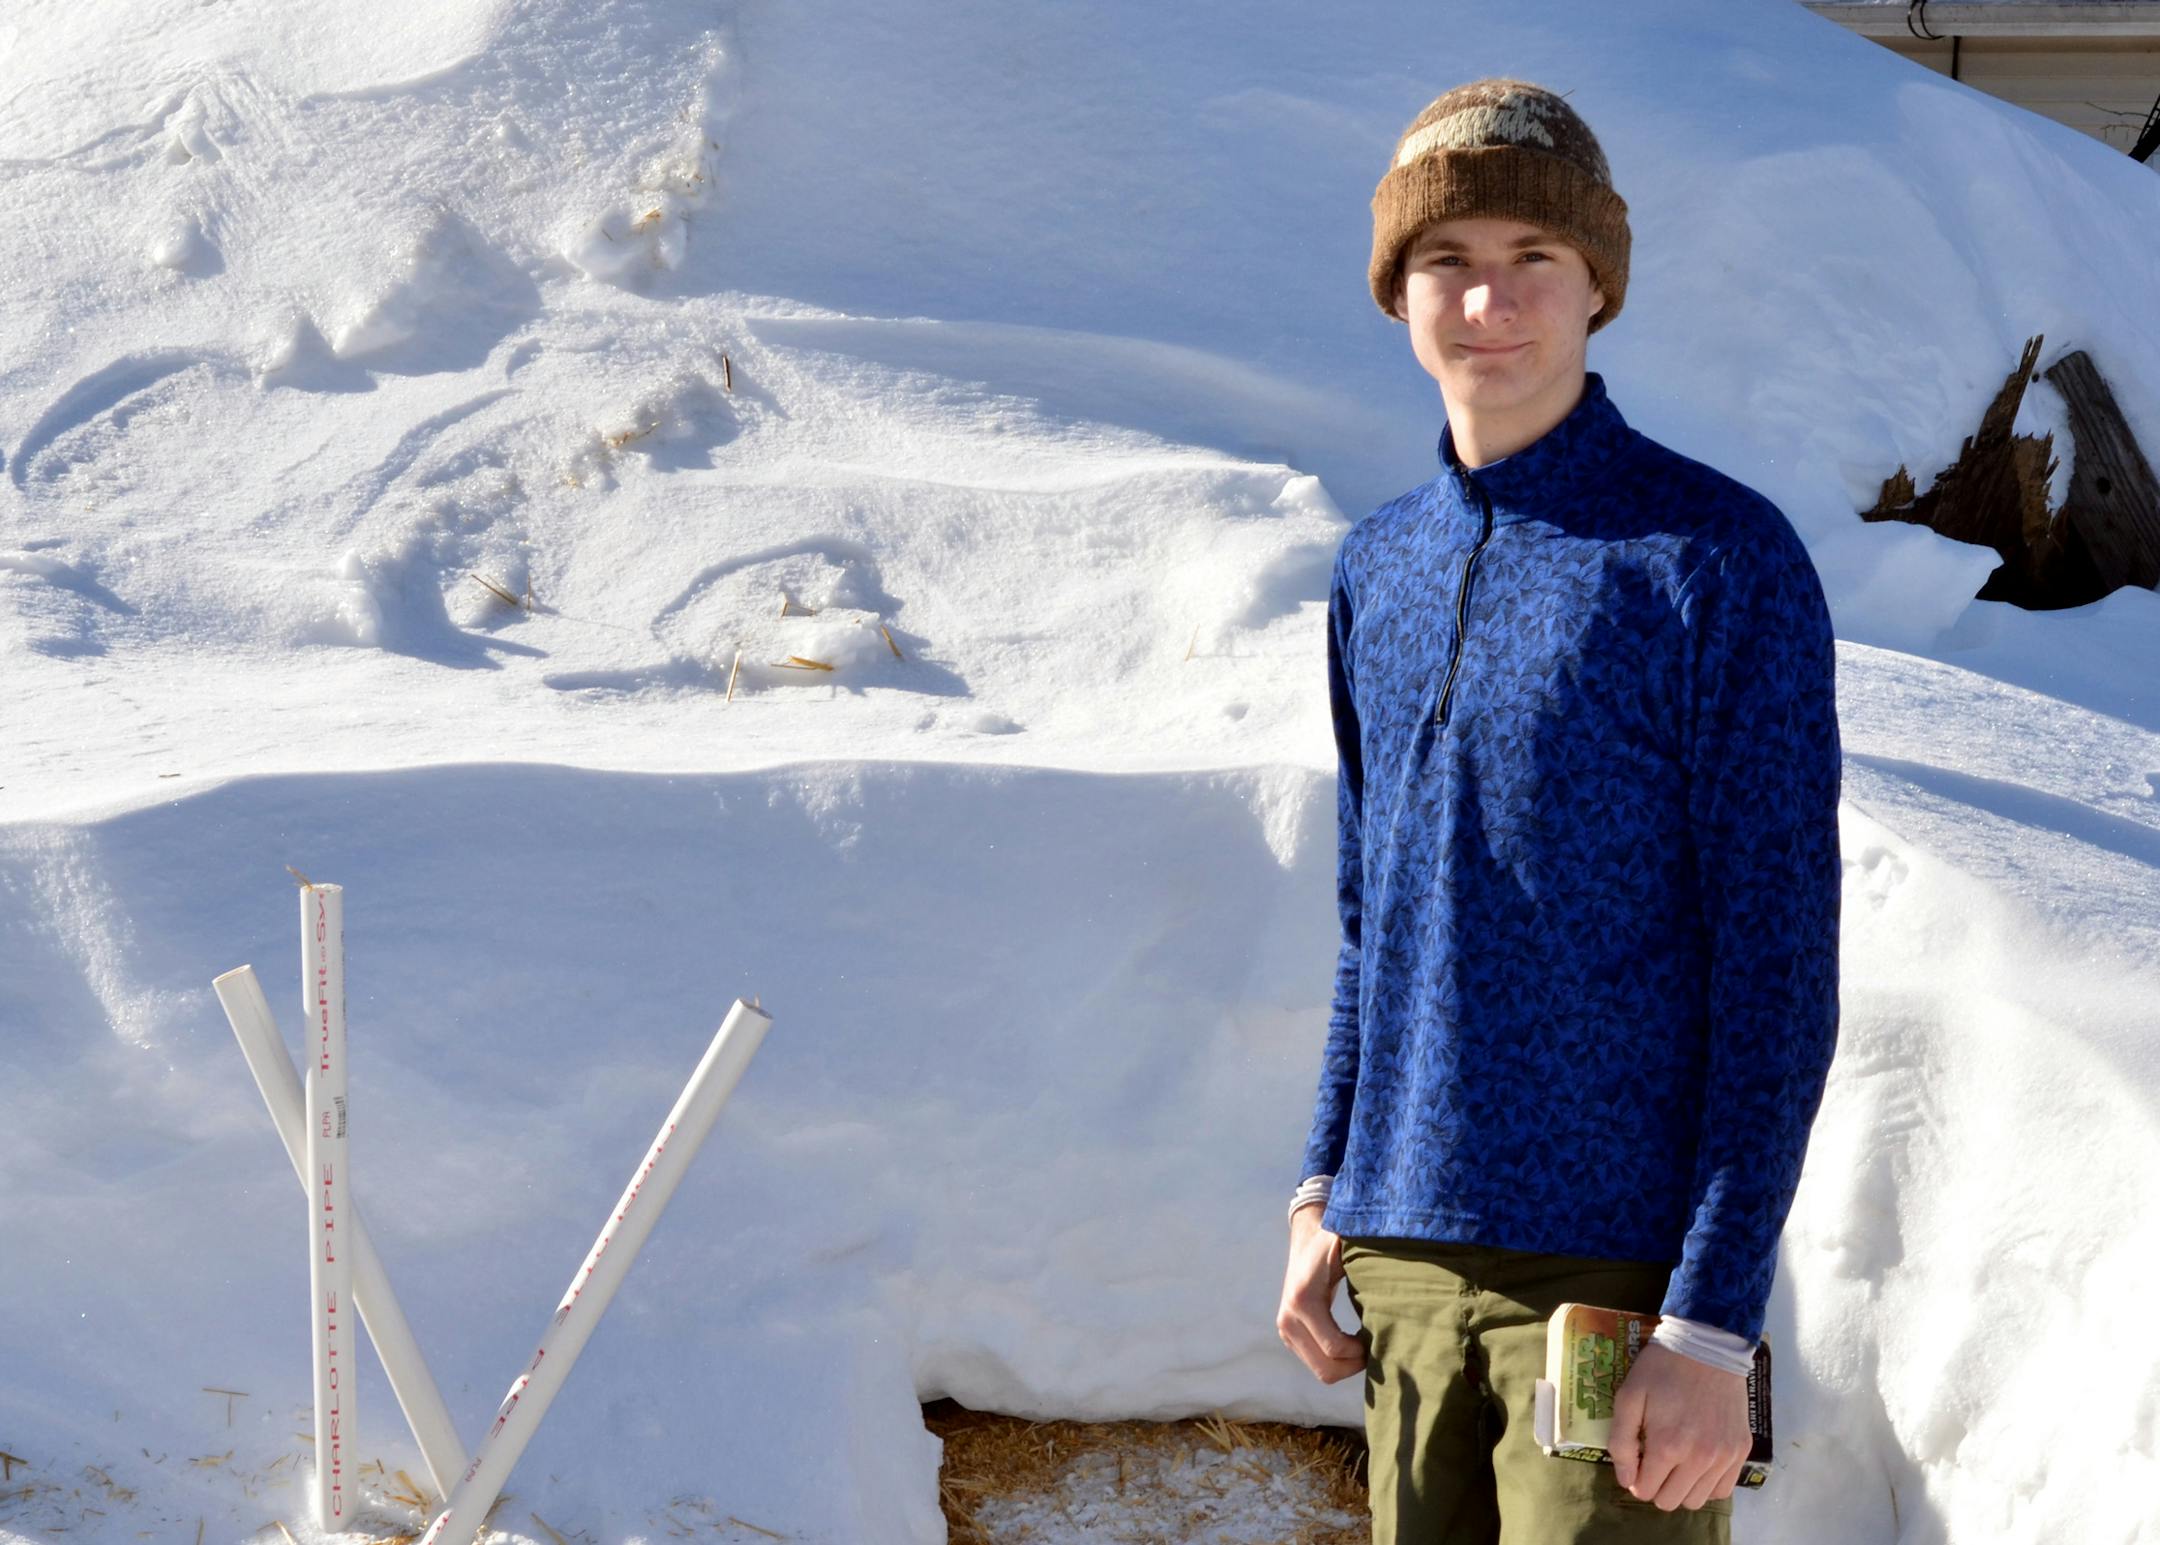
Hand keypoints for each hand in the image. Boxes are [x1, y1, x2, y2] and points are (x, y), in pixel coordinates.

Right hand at [1276, 1203, 1364, 1383]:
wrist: (1307, 1240)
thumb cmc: (1335, 1243)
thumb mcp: (1350, 1246)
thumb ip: (1369, 1260)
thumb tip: (1396, 1281)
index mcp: (1304, 1299)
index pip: (1334, 1347)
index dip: (1360, 1352)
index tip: (1378, 1338)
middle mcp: (1288, 1318)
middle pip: (1326, 1369)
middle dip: (1354, 1366)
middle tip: (1374, 1349)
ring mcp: (1285, 1329)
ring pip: (1321, 1371)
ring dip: (1346, 1366)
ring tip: (1364, 1345)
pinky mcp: (1288, 1335)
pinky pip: (1316, 1363)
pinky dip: (1337, 1362)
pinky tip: (1352, 1343)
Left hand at [1608, 1342, 1751, 1509]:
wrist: (1707, 1345)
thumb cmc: (1662, 1369)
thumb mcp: (1628, 1397)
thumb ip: (1621, 1442)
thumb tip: (1626, 1480)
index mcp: (1667, 1445)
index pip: (1645, 1490)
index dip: (1635, 1479)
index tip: (1636, 1460)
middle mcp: (1699, 1459)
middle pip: (1671, 1501)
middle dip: (1656, 1487)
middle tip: (1654, 1462)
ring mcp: (1724, 1457)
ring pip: (1697, 1500)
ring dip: (1681, 1488)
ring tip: (1676, 1463)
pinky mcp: (1741, 1451)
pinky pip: (1723, 1489)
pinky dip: (1707, 1484)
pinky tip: (1697, 1464)